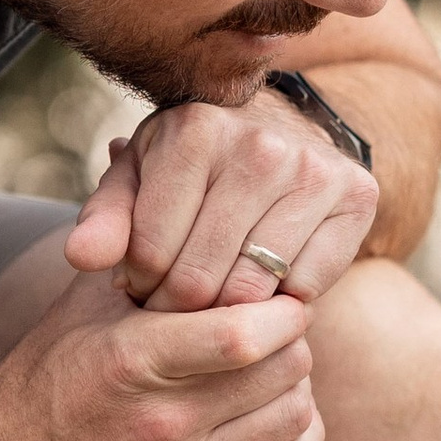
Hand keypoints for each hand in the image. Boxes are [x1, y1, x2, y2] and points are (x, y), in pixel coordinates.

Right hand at [0, 271, 322, 440]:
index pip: (244, 335)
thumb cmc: (43, 381)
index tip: (284, 300)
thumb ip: (138, 262)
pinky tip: (276, 420)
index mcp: (132, 360)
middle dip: (292, 343)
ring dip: (295, 389)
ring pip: (292, 420)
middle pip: (281, 372)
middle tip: (282, 333)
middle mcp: (161, 423)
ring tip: (275, 374)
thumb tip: (188, 208)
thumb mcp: (78, 310)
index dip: (282, 312)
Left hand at [64, 95, 380, 312]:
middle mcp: (261, 146)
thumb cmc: (193, 164)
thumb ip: (105, 218)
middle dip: (178, 307)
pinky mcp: (359, 195)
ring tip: (211, 302)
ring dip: (227, 314)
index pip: (151, 252)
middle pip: (201, 278)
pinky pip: (306, 287)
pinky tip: (263, 284)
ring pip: (253, 289)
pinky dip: (281, 301)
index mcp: (195, 130)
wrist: (281, 126)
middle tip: (174, 307)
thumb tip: (81, 258)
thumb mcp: (139, 178)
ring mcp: (315, 170)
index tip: (140, 287)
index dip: (138, 286)